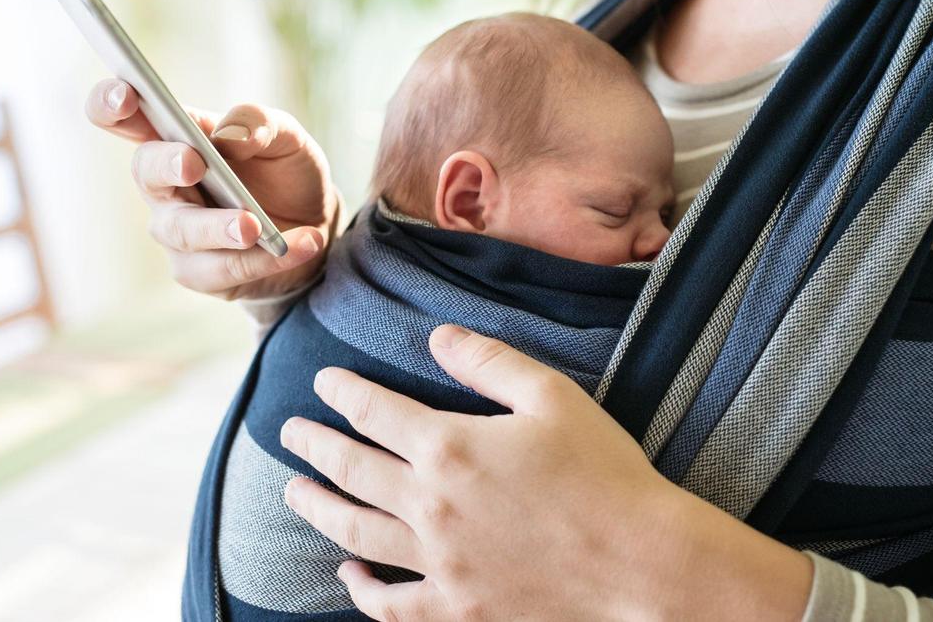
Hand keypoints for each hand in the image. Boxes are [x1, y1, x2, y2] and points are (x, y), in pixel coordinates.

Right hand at [85, 79, 337, 299]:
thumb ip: (261, 124)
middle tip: (194, 163)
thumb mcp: (287, 138)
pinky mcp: (200, 272)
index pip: (125, 117)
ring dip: (220, 227)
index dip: (111, 104)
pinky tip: (304, 244)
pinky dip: (264, 259)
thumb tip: (233, 136)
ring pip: (184, 231)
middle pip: (146, 173)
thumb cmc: (285, 172)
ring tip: (255, 225)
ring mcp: (177, 231)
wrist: (315, 225)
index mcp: (177, 138)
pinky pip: (223, 270)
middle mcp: (166, 185)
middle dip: (167, 166)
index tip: (126, 96)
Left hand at [279, 327, 812, 620]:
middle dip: (315, 445)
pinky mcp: (459, 608)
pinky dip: (362, 591)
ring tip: (293, 491)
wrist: (642, 563)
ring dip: (317, 508)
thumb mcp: (551, 396)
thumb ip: (487, 361)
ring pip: (356, 532)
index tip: (323, 382)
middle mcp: (431, 506)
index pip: (374, 412)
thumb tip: (437, 337)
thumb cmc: (603, 472)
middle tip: (290, 432)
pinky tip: (347, 575)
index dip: (343, 393)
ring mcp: (440, 563)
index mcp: (450, 448)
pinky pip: (393, 606)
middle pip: (351, 469)